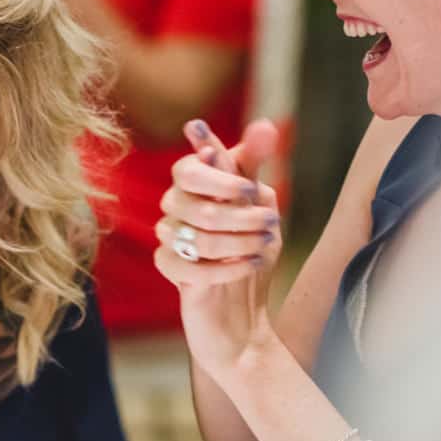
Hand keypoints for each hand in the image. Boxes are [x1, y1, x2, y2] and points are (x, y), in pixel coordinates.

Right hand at [153, 118, 282, 375]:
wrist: (244, 315)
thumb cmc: (249, 251)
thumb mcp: (260, 204)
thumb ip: (254, 166)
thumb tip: (265, 125)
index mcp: (195, 187)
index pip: (189, 166)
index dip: (212, 165)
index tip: (245, 180)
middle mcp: (176, 208)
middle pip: (189, 195)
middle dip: (236, 207)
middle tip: (271, 218)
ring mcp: (170, 239)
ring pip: (195, 232)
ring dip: (239, 239)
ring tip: (263, 245)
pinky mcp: (170, 270)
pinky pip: (191, 264)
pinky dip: (228, 266)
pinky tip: (249, 266)